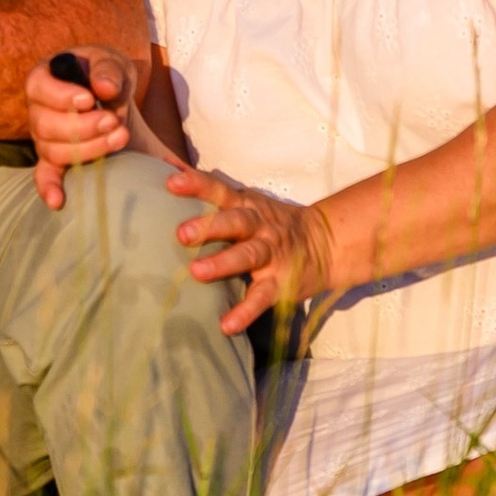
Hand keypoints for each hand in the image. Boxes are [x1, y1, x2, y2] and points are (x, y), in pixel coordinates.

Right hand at [26, 44, 137, 208]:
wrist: (112, 95)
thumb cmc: (105, 73)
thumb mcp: (110, 62)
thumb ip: (108, 70)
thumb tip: (105, 88)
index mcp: (43, 80)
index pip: (39, 88)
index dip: (62, 97)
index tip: (90, 99)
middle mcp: (36, 111)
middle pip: (47, 126)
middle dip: (82, 126)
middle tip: (114, 121)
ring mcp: (44, 138)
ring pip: (53, 151)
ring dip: (87, 149)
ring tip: (119, 138)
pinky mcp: (55, 159)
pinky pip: (45, 175)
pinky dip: (50, 188)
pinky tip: (57, 201)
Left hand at [170, 169, 335, 333]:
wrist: (325, 243)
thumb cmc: (271, 222)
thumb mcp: (247, 202)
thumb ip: (213, 193)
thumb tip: (170, 169)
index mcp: (247, 206)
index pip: (220, 190)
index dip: (197, 184)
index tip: (171, 181)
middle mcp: (260, 226)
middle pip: (235, 222)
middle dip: (209, 226)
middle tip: (181, 234)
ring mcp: (272, 254)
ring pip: (248, 256)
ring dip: (223, 263)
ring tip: (196, 273)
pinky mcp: (280, 283)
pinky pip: (262, 297)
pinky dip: (245, 312)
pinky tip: (227, 325)